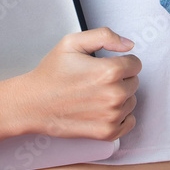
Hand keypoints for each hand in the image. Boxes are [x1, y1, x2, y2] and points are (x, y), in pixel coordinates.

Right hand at [15, 27, 140, 141]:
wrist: (34, 104)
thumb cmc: (51, 73)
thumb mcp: (72, 42)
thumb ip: (105, 36)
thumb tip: (129, 45)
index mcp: (109, 71)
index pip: (135, 64)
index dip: (121, 61)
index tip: (105, 64)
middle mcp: (114, 95)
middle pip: (134, 82)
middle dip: (120, 78)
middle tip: (96, 80)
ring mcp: (112, 116)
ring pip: (131, 101)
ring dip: (119, 97)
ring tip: (95, 94)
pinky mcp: (107, 133)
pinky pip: (129, 121)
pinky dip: (120, 116)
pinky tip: (102, 109)